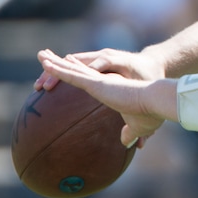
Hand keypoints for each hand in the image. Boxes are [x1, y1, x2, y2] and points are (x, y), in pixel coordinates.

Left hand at [37, 49, 171, 147]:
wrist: (156, 102)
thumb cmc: (151, 113)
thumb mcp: (138, 126)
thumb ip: (129, 132)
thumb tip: (126, 142)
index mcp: (111, 89)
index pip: (89, 80)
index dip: (76, 75)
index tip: (66, 74)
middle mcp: (104, 80)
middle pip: (77, 70)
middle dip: (61, 63)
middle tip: (46, 56)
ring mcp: (99, 80)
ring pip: (72, 69)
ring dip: (55, 63)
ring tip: (41, 55)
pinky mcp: (97, 82)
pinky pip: (73, 75)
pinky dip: (58, 70)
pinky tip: (46, 65)